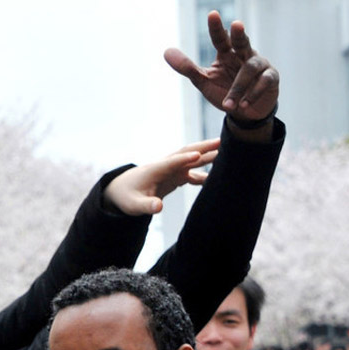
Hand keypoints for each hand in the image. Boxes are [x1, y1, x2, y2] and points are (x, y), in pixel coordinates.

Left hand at [104, 138, 219, 215]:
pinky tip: (216, 177)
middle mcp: (165, 166)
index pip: (172, 162)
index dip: (184, 159)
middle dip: (203, 148)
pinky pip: (192, 172)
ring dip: (208, 156)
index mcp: (155, 170)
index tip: (198, 155)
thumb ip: (146, 206)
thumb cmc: (126, 197)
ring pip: (192, 161)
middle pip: (186, 154)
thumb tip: (158, 208)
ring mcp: (171, 170)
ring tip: (227, 153)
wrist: (122, 191)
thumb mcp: (134, 205)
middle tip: (222, 141)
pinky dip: (204, 173)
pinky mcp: (174, 176)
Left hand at [164, 11, 277, 121]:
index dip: (216, 27)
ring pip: (250, 69)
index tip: (212, 14)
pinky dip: (253, 93)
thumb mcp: (203, 81)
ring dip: (238, 87)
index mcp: (227, 53)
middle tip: (236, 24)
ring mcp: (260, 65)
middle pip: (243, 41)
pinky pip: (264, 82)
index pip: (220, 38)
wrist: (245, 113)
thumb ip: (187, 68)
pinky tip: (243, 105)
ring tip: (227, 105)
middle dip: (239, 33)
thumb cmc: (224, 91)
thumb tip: (166, 51)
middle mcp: (245, 54)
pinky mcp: (271, 78)